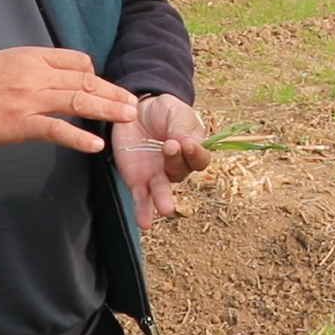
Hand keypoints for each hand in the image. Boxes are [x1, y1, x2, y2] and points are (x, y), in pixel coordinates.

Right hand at [0, 47, 137, 152]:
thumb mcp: (10, 60)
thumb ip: (38, 65)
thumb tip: (64, 74)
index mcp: (34, 56)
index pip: (78, 62)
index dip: (98, 77)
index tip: (111, 89)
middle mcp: (36, 74)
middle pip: (85, 81)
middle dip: (113, 93)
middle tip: (133, 104)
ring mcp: (29, 99)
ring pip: (77, 101)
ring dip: (107, 110)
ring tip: (127, 118)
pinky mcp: (20, 123)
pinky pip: (56, 129)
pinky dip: (79, 137)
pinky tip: (96, 144)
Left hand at [111, 95, 211, 228]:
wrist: (135, 111)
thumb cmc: (162, 111)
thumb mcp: (174, 111)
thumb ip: (181, 126)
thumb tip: (185, 143)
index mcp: (192, 149)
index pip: (199, 157)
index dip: (194, 152)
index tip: (184, 141)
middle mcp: (177, 166)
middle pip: (181, 171)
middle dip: (175, 161)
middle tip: (168, 147)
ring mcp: (157, 176)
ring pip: (162, 191)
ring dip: (164, 200)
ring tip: (165, 209)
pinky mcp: (138, 181)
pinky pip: (141, 198)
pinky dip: (143, 211)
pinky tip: (144, 223)